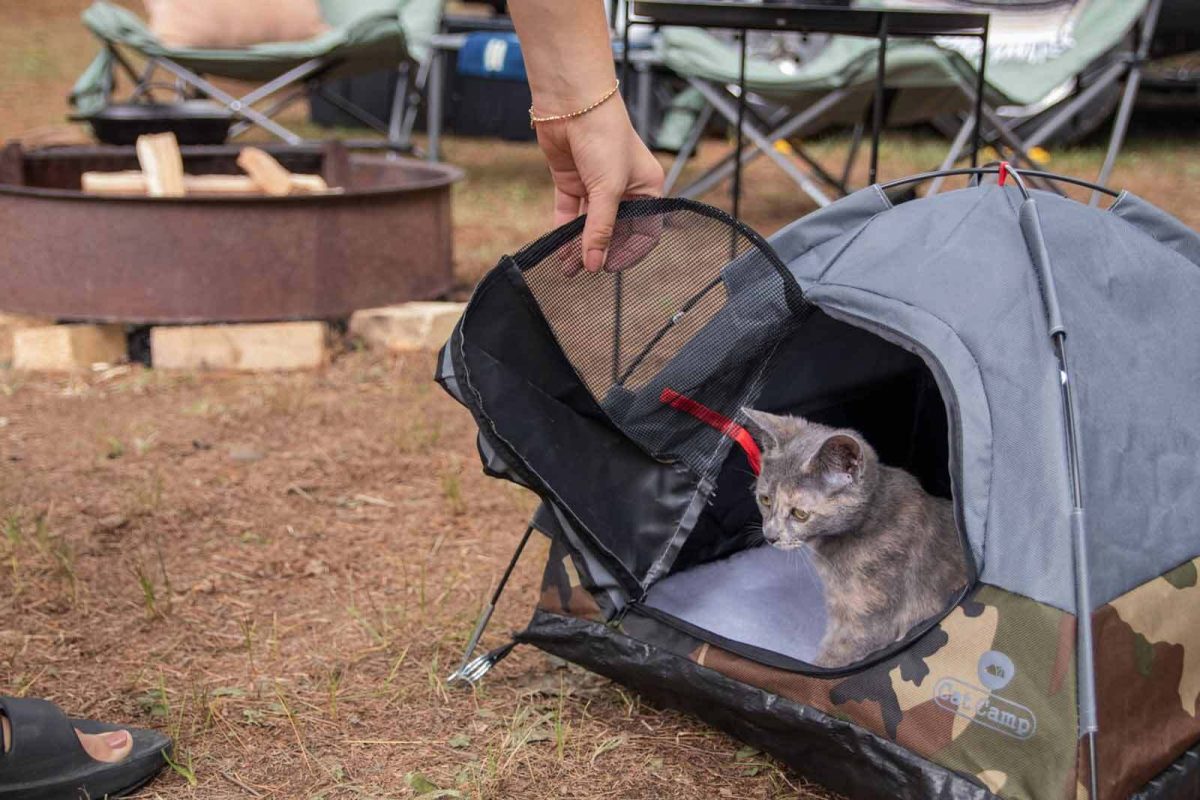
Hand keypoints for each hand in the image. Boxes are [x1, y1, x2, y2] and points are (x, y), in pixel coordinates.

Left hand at [535, 94, 663, 272]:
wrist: (573, 103)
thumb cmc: (604, 138)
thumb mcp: (608, 190)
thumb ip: (600, 230)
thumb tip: (594, 265)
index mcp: (647, 188)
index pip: (644, 230)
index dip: (628, 251)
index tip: (609, 267)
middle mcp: (624, 188)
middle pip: (613, 229)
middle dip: (599, 251)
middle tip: (584, 270)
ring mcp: (596, 185)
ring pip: (588, 224)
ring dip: (578, 245)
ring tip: (567, 269)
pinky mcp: (572, 181)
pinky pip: (569, 213)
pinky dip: (564, 230)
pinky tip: (559, 249)